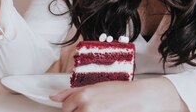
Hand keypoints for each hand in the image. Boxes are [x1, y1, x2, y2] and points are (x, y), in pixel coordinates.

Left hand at [50, 78, 188, 111]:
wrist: (142, 99)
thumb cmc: (121, 92)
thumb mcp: (96, 86)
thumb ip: (72, 92)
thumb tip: (54, 97)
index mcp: (84, 96)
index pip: (65, 108)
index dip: (73, 107)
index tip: (83, 105)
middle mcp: (87, 109)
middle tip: (95, 108)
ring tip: (100, 110)